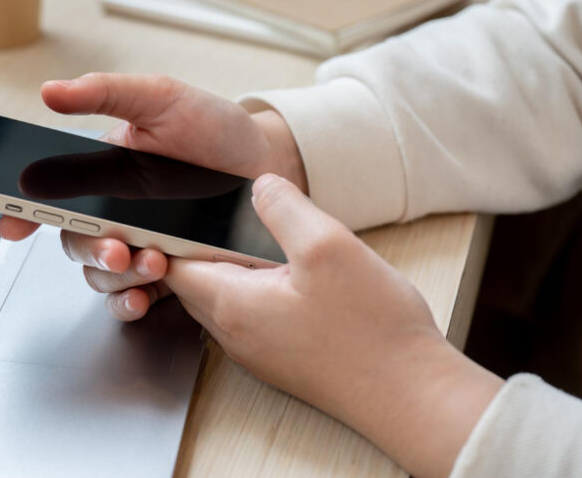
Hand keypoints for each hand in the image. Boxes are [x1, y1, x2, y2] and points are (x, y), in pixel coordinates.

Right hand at [0, 73, 306, 319]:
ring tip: (152, 262)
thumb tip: (51, 91)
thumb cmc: (214, 128)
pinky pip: (133, 298)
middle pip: (74, 241)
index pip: (50, 193)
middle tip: (116, 246)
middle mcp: (114, 212)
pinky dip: (130, 303)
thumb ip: (107, 93)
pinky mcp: (167, 274)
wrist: (270, 163)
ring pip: (100, 273)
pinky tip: (144, 297)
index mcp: (102, 171)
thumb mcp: (161, 99)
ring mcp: (139, 244)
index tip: (14, 224)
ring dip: (116, 275)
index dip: (22, 209)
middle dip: (88, 249)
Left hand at [166, 174, 502, 477]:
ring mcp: (260, 350)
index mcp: (231, 304)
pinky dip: (258, 287)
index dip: (170, 231)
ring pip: (226, 297)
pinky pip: (254, 314)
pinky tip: (293, 272)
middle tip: (224, 212)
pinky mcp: (285, 358)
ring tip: (263, 236)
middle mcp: (235, 334)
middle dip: (202, 244)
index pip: (171, 264)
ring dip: (234, 266)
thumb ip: (282, 207)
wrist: (411, 396)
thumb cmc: (370, 330)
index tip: (183, 204)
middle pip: (195, 280)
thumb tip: (259, 186)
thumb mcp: (326, 245)